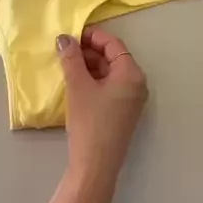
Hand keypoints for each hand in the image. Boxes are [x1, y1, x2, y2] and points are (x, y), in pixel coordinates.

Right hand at [57, 28, 147, 187]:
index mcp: (131, 74)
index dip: (91, 36)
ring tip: (66, 66)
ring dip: (89, 66)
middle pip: (113, 57)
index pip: (113, 44)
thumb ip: (71, 58)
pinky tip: (75, 83)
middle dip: (89, 52)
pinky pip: (110, 87)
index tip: (70, 35)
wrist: (94, 167)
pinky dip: (94, 80)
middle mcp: (137, 84)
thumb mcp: (78, 86)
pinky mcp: (123, 112)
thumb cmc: (89, 122)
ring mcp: (131, 100)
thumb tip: (64, 38)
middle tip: (65, 50)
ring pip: (110, 72)